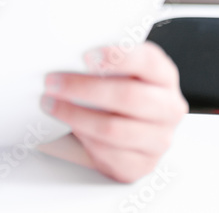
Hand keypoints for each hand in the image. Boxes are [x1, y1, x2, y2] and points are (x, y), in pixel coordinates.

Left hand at [40, 41, 187, 181]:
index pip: (149, 61)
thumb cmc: (116, 92)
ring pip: (113, 129)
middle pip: (129, 96)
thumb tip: (65, 53)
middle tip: (53, 82)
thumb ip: (101, 62)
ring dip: (74, 116)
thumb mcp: (116, 72)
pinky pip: (109, 154)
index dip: (118, 57)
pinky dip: (84, 140)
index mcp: (163, 76)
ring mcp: (158, 139)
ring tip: (50, 105)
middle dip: (84, 88)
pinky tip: (69, 128)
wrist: (124, 129)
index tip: (86, 56)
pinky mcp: (143, 164)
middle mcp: (168, 108)